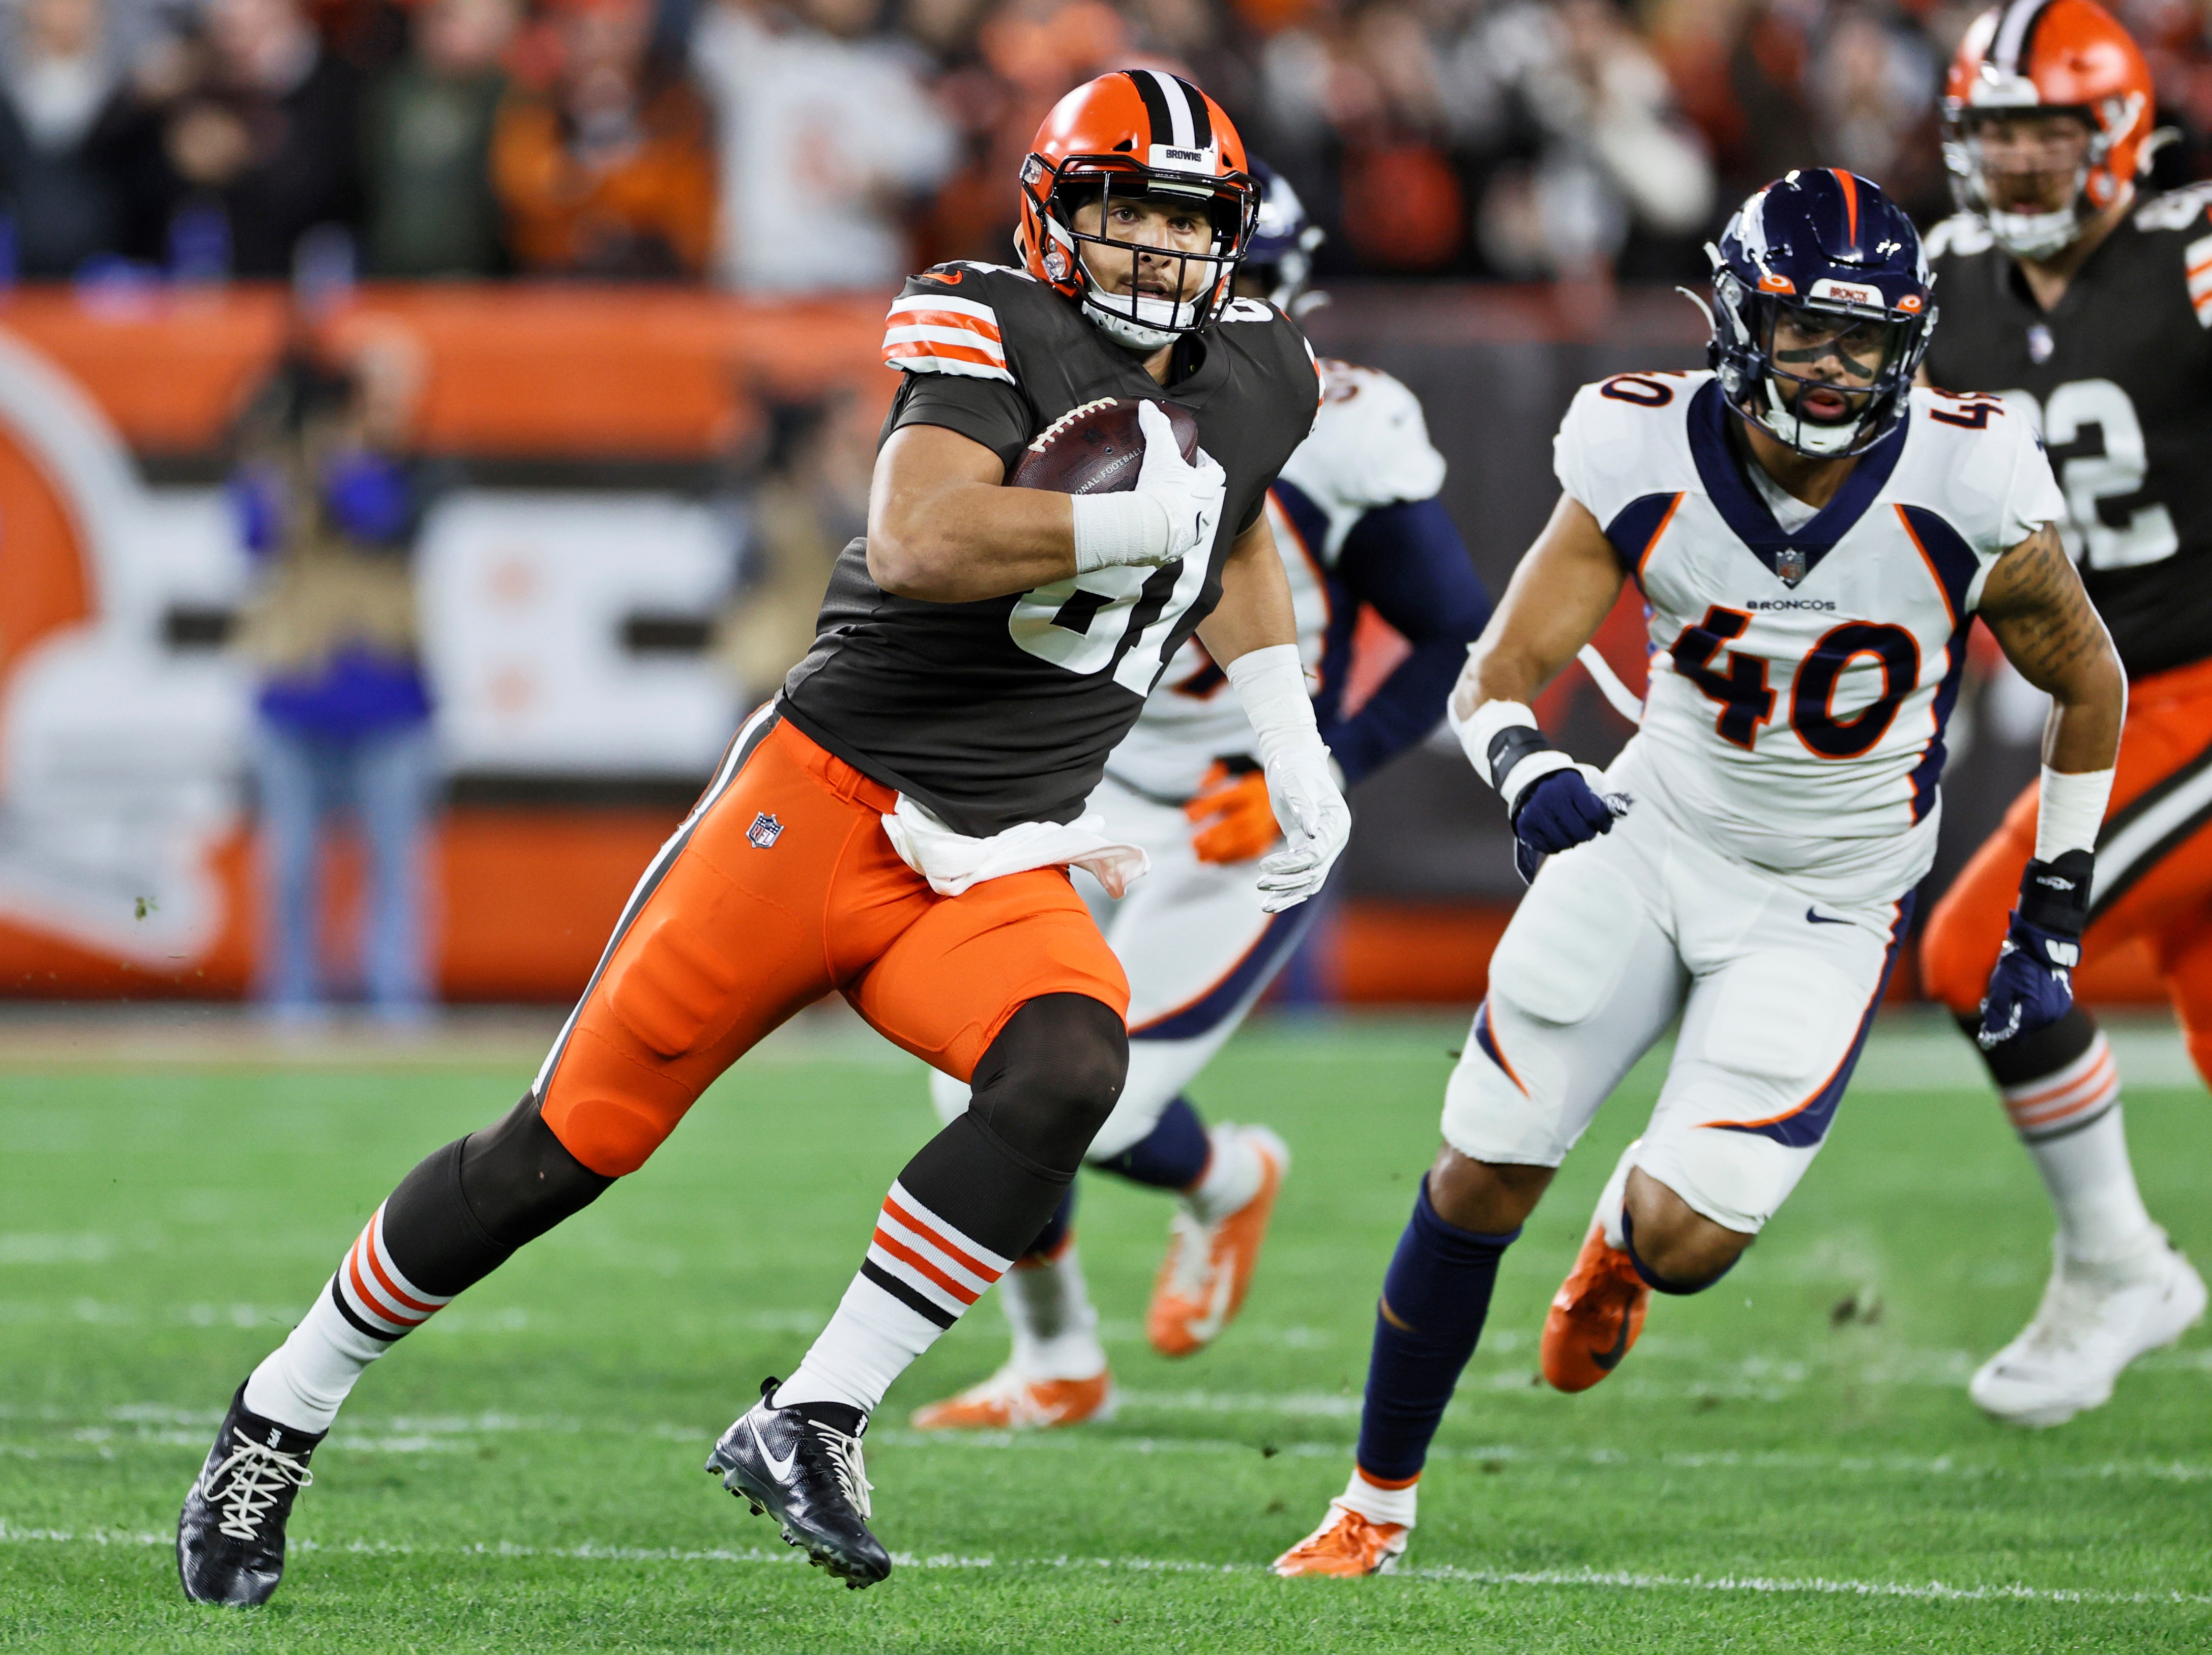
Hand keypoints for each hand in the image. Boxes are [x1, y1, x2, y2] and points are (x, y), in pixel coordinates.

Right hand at [1134, 400, 1226, 565]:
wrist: (1150, 529)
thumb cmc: (1162, 488)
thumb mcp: (1160, 452)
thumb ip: (1157, 426)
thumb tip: (1148, 406)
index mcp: (1208, 487)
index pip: (1215, 470)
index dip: (1205, 462)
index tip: (1191, 457)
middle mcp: (1207, 511)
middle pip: (1207, 495)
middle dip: (1194, 489)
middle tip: (1176, 481)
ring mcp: (1194, 532)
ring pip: (1194, 518)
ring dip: (1183, 511)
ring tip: (1164, 503)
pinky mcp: (1177, 549)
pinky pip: (1176, 538)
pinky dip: (1168, 530)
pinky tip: (1154, 525)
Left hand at [1185, 760, 1279, 864]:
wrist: (1271, 808)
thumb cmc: (1244, 796)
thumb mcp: (1232, 780)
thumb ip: (1213, 779)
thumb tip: (1200, 784)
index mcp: (1251, 791)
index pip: (1229, 797)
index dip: (1208, 807)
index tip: (1188, 816)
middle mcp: (1261, 809)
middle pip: (1240, 822)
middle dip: (1216, 834)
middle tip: (1195, 842)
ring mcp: (1265, 829)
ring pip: (1245, 842)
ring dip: (1221, 851)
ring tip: (1199, 855)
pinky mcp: (1263, 844)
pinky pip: (1247, 853)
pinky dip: (1229, 858)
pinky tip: (1212, 859)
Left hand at [1254, 742, 1349, 911]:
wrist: (1291, 760)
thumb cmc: (1295, 768)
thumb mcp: (1298, 784)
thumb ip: (1305, 807)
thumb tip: (1312, 832)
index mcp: (1337, 824)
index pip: (1318, 854)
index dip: (1292, 863)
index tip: (1266, 865)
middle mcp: (1333, 839)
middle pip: (1313, 871)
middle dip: (1287, 881)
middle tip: (1260, 883)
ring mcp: (1321, 845)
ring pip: (1308, 880)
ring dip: (1286, 891)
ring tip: (1263, 901)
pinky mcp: (1305, 847)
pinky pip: (1300, 876)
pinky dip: (1287, 891)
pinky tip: (1270, 903)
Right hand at [1510, 765, 1622, 883]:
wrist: (1533, 779)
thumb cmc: (1570, 784)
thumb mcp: (1590, 780)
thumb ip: (1608, 794)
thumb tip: (1622, 812)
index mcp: (1569, 784)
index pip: (1594, 814)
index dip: (1602, 823)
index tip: (1602, 824)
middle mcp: (1550, 797)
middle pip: (1580, 831)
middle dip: (1588, 834)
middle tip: (1588, 831)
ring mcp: (1535, 813)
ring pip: (1565, 842)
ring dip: (1573, 841)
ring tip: (1573, 833)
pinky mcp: (1525, 826)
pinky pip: (1548, 848)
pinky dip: (1557, 846)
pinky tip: (1559, 837)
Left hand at [1977, 914, 2079, 1048]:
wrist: (2042, 945)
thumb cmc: (2018, 964)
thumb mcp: (2000, 988)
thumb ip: (1997, 1013)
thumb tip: (1990, 1033)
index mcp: (2034, 1014)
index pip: (2015, 1035)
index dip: (2000, 1036)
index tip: (1987, 1035)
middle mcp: (2050, 1015)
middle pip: (2025, 1029)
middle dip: (2010, 1025)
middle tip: (1995, 1012)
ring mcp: (2060, 1008)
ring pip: (2035, 1021)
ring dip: (2022, 1017)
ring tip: (2009, 1000)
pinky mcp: (2064, 1000)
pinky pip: (2044, 1012)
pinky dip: (2032, 1009)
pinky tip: (2023, 996)